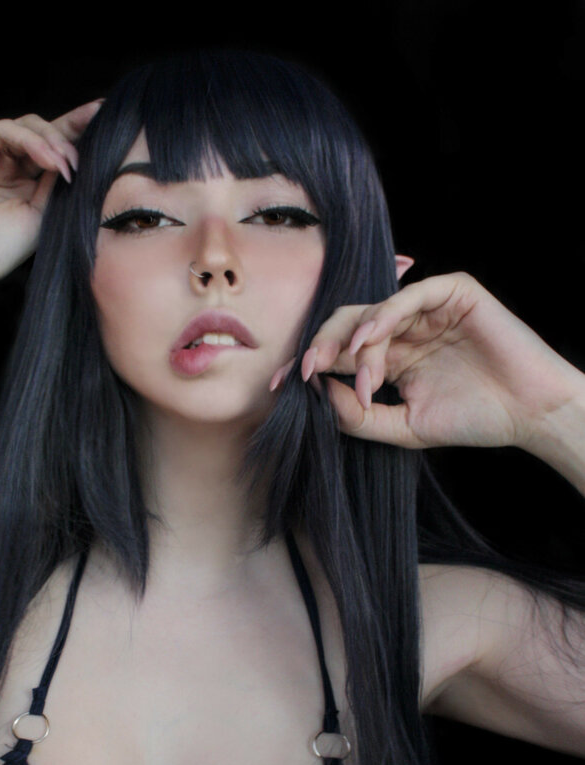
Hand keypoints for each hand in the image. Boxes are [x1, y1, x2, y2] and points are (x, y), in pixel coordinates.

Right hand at [0, 100, 102, 284]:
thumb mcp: (41, 217)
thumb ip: (59, 187)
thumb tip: (82, 162)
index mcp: (25, 184)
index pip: (56, 155)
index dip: (80, 141)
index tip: (111, 131)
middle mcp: (8, 164)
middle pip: (46, 133)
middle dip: (75, 124)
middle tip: (100, 117)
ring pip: (29, 127)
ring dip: (54, 141)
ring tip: (68, 163)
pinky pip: (6, 129)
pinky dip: (31, 140)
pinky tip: (50, 159)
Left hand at [270, 272, 581, 451]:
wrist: (528, 414)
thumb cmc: (473, 420)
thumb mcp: (403, 428)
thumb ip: (358, 416)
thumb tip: (318, 392)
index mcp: (392, 357)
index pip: (340, 352)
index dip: (309, 364)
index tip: (281, 386)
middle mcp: (405, 330)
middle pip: (347, 325)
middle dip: (321, 346)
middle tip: (305, 371)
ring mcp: (428, 309)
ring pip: (373, 311)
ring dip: (357, 342)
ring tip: (358, 373)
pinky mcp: (453, 292)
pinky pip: (408, 295)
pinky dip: (384, 314)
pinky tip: (370, 340)